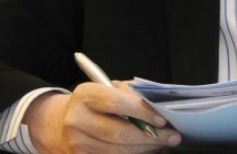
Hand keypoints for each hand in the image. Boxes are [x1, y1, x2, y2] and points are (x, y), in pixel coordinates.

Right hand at [23, 82, 180, 153]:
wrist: (63, 121)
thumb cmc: (96, 102)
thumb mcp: (109, 89)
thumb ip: (130, 93)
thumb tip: (156, 107)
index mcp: (85, 95)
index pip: (115, 102)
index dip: (141, 112)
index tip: (162, 118)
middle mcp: (77, 120)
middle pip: (118, 133)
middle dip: (150, 137)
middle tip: (172, 136)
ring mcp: (77, 143)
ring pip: (117, 151)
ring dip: (145, 149)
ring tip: (163, 143)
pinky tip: (146, 149)